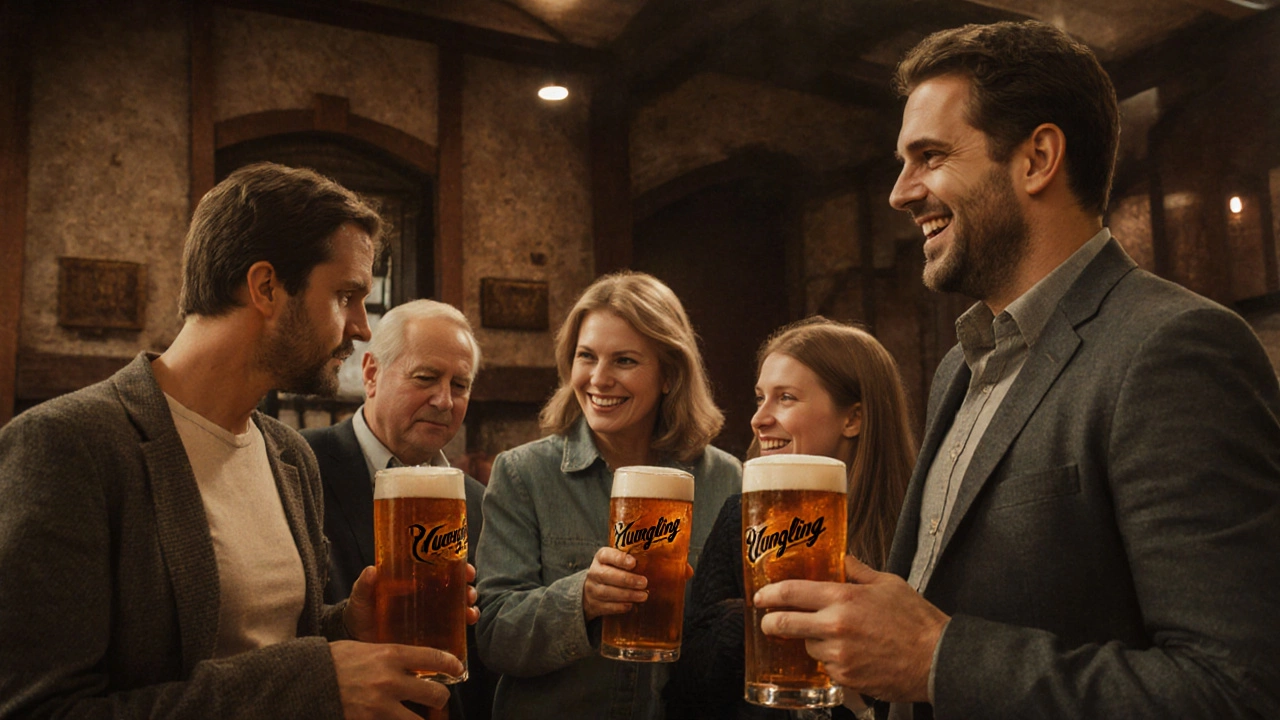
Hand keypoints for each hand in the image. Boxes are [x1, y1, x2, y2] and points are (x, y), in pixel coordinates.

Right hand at [329, 640, 461, 718]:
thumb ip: (389, 656)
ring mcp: (380, 707)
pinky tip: (399, 719)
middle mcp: (390, 681)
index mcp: (390, 655)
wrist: (304, 682)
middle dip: (440, 699)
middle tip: (437, 699)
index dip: (451, 665)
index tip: (457, 669)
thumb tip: (411, 663)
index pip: (433, 658)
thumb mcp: (364, 648)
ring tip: (421, 716)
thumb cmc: (333, 662)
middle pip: (435, 695)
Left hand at [345, 566, 479, 639]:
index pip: (442, 568)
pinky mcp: (430, 636)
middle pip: (456, 587)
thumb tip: (372, 570)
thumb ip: (365, 584)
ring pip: (458, 608)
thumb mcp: (362, 595)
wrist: (356, 638)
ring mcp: (430, 616)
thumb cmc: (361, 611)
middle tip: (469, 594)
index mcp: (414, 580)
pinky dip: (463, 629)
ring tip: (470, 613)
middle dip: (468, 589)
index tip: (467, 569)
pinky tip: (467, 629)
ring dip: (469, 608)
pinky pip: (452, 631)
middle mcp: (427, 596)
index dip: (459, 566)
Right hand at [582, 547, 647, 621]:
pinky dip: (620, 606)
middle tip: (644, 583)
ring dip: (627, 595)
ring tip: (643, 596)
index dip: (619, 559)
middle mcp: (594, 572)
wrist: (593, 589)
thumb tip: (653, 563)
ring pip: (607, 592)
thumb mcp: (616, 561)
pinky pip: (607, 606)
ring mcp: (592, 589)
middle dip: (627, 580)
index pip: (606, 555)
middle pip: (606, 575)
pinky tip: (632, 605)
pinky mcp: (594, 604)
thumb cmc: (612, 571)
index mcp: (601, 557)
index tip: (633, 563)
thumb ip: (630, 560)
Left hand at [753, 555, 948, 702]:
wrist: (938, 659)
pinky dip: (832, 660)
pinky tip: (851, 653)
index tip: (761, 596)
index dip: (770, 594)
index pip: (792, 593)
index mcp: (844, 599)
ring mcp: (839, 655)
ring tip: (836, 636)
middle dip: (771, 622)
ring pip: (809, 646)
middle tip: (768, 621)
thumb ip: (858, 571)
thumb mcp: (889, 584)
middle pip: (786, 624)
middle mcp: (836, 627)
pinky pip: (826, 666)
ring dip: (813, 640)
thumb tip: (843, 558)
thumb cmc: (917, 621)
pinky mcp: (845, 678)